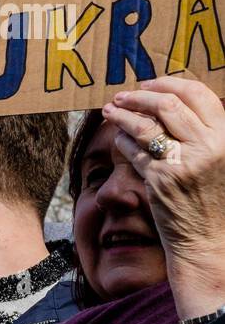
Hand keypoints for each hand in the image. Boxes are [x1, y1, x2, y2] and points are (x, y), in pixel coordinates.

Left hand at [104, 76, 224, 318]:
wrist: (208, 241)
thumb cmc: (214, 200)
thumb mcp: (222, 160)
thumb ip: (206, 132)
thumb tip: (178, 101)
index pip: (198, 94)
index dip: (169, 83)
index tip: (150, 83)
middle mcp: (207, 147)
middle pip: (167, 104)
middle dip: (140, 95)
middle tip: (123, 95)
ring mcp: (182, 163)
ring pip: (145, 125)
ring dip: (123, 113)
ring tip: (110, 110)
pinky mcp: (159, 180)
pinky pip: (133, 150)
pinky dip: (121, 139)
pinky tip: (116, 137)